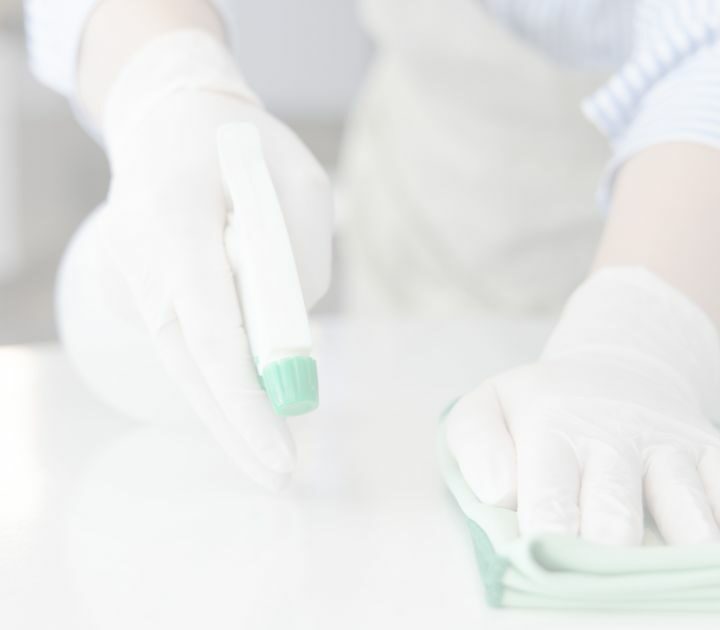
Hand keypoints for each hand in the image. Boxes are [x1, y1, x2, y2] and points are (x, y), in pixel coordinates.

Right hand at [99, 33, 332, 489]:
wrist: (169, 122)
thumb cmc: (246, 148)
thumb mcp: (300, 186)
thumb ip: (298, 261)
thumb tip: (288, 343)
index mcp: (177, 217)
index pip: (212, 329)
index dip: (246, 398)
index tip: (281, 450)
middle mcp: (141, 256)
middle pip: (190, 363)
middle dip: (236, 426)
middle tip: (280, 477)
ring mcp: (131, 276)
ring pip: (183, 360)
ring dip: (226, 410)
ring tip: (268, 457)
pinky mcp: (137, 288)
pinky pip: (183, 343)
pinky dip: (214, 379)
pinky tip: (242, 406)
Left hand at [445, 268, 719, 544]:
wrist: (611, 370)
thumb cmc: (540, 406)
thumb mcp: (489, 406)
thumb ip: (476, 444)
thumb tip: (499, 493)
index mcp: (551, 424)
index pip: (548, 492)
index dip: (547, 531)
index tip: (542, 552)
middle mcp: (612, 434)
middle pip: (614, 511)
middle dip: (603, 549)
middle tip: (592, 564)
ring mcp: (665, 443)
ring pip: (683, 507)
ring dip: (673, 545)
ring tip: (656, 564)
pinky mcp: (707, 449)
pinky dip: (717, 516)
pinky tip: (702, 542)